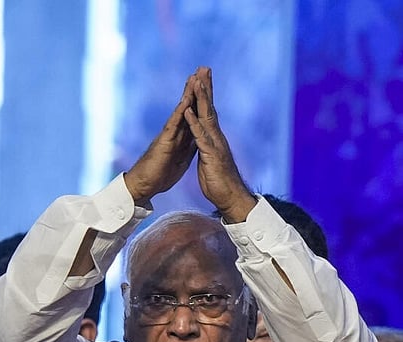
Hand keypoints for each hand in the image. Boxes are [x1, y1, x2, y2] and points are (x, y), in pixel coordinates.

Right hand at [123, 74, 197, 205]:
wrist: (145, 185)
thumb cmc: (160, 174)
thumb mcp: (181, 158)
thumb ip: (188, 145)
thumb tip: (197, 138)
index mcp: (182, 135)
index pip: (194, 112)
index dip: (202, 97)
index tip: (209, 81)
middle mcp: (175, 131)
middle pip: (188, 105)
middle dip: (196, 87)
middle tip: (203, 68)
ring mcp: (169, 135)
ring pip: (181, 110)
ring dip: (187, 94)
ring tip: (194, 76)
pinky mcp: (164, 142)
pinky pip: (173, 125)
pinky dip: (180, 113)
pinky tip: (185, 101)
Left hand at [183, 67, 256, 222]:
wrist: (229, 197)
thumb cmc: (219, 181)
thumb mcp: (210, 159)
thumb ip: (208, 147)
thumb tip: (206, 140)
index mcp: (213, 137)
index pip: (208, 111)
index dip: (205, 94)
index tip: (201, 77)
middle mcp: (216, 137)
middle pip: (210, 107)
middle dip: (206, 87)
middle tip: (203, 67)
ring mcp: (214, 144)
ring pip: (206, 117)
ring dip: (201, 99)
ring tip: (196, 81)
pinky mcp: (210, 155)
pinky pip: (200, 136)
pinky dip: (193, 123)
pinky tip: (187, 111)